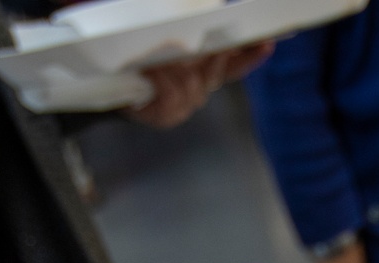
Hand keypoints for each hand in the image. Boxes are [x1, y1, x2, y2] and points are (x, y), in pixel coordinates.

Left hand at [131, 41, 274, 128]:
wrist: (112, 82)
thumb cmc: (141, 60)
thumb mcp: (166, 43)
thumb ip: (192, 39)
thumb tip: (198, 31)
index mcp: (205, 71)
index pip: (236, 65)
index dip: (251, 56)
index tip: (267, 42)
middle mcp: (200, 89)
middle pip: (214, 72)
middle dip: (208, 57)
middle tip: (201, 45)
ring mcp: (185, 105)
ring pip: (192, 85)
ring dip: (176, 70)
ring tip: (158, 60)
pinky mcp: (166, 116)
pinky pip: (171, 97)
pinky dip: (160, 82)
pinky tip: (150, 74)